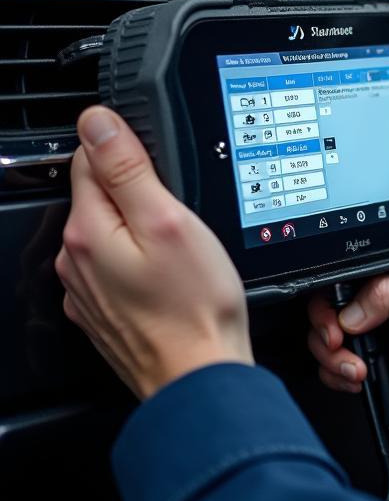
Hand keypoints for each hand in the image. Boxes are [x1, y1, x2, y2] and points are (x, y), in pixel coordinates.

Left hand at [56, 106, 252, 399]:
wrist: (199, 378)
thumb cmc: (194, 306)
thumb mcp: (170, 220)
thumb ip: (128, 168)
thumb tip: (96, 122)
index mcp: (88, 231)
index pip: (90, 158)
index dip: (129, 149)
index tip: (162, 167)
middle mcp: (76, 262)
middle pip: (99, 196)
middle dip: (136, 190)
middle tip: (180, 210)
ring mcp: (87, 291)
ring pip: (109, 233)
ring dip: (138, 228)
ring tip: (180, 245)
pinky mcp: (104, 313)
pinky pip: (117, 268)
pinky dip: (139, 262)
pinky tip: (170, 275)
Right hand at [307, 262, 388, 403]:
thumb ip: (388, 293)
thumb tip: (349, 312)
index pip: (344, 272)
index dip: (332, 295)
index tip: (338, 319)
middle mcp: (371, 295)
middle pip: (325, 304)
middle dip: (325, 329)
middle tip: (338, 343)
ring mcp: (363, 326)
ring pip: (321, 336)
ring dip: (333, 357)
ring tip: (358, 368)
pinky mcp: (359, 353)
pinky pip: (328, 363)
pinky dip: (336, 373)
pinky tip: (358, 377)